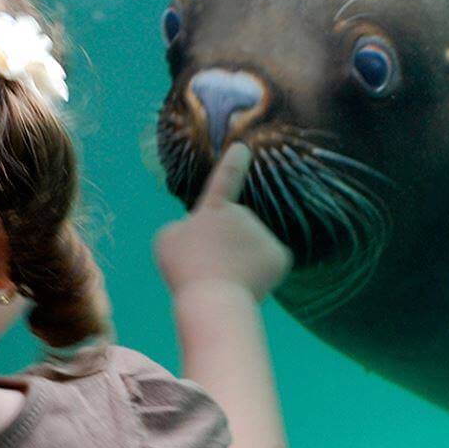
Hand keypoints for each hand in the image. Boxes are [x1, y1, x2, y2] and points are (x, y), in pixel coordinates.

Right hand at [154, 143, 293, 301]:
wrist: (215, 300)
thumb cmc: (186, 270)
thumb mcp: (168, 240)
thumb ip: (184, 228)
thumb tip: (199, 230)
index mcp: (214, 209)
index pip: (225, 178)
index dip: (233, 162)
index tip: (243, 147)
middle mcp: (243, 214)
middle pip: (235, 231)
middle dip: (226, 246)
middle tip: (210, 268)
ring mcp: (264, 234)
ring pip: (251, 249)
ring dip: (240, 262)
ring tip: (225, 280)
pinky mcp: (281, 256)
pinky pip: (268, 263)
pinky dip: (260, 274)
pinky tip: (246, 284)